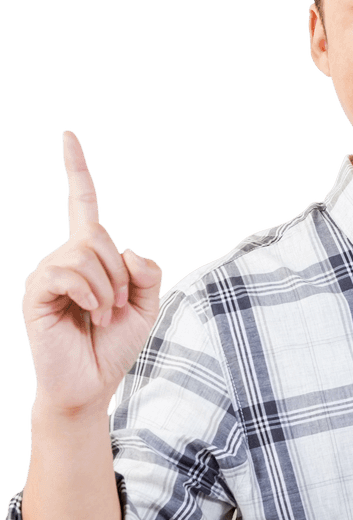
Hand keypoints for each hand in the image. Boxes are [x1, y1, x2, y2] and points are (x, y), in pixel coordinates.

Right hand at [21, 131, 162, 417]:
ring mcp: (47, 273)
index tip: (68, 136)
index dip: (76, 171)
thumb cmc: (116, 346)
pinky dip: (91, 293)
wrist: (93, 384)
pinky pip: (67, 272)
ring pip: (85, 253)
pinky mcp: (36, 292)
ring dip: (109, 289)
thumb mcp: (148, 306)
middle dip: (121, 274)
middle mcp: (65, 258)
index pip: (82, 204)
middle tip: (120, 308)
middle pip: (99, 236)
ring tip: (105, 316)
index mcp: (91, 256)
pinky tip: (93, 314)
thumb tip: (127, 248)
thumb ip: (148, 274)